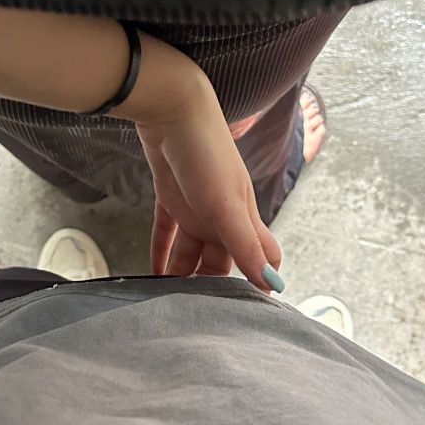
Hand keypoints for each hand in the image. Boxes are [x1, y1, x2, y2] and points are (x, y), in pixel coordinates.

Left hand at [135, 74, 282, 292]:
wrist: (173, 109)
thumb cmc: (206, 154)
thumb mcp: (227, 205)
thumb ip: (247, 245)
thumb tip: (274, 284)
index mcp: (242, 218)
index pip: (260, 255)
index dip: (258, 280)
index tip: (247, 313)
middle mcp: (221, 216)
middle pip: (220, 260)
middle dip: (210, 285)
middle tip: (193, 315)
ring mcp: (195, 206)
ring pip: (190, 250)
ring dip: (180, 273)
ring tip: (166, 300)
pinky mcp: (170, 196)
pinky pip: (165, 233)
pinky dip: (160, 253)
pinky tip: (151, 272)